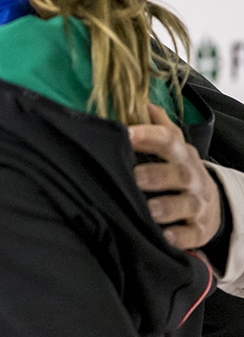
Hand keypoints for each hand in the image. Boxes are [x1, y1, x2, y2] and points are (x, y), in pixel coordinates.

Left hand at [129, 103, 220, 249]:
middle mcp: (192, 177)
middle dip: (157, 175)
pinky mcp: (199, 230)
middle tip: (134, 177)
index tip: (126, 132)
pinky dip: (178, 237)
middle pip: (178, 174)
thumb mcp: (172, 145)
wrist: (210, 202)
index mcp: (181, 154)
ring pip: (186, 205)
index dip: (148, 135)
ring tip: (148, 210)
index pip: (168, 139)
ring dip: (166, 207)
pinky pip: (191, 234)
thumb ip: (156, 124)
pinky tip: (163, 237)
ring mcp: (197, 204)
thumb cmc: (178, 168)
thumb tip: (139, 99)